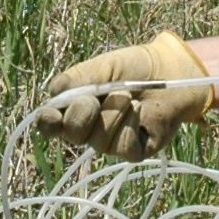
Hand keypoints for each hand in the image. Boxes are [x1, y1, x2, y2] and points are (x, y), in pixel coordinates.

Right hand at [34, 31, 210, 160]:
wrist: (170, 71)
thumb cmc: (133, 68)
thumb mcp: (101, 67)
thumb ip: (76, 79)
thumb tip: (54, 93)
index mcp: (73, 108)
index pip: (50, 124)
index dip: (48, 122)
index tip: (52, 114)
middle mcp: (88, 130)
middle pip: (72, 134)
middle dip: (83, 112)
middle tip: (98, 96)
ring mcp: (109, 143)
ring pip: (99, 141)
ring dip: (115, 113)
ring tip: (130, 97)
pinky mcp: (132, 151)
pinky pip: (123, 146)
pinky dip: (132, 123)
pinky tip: (141, 110)